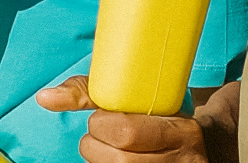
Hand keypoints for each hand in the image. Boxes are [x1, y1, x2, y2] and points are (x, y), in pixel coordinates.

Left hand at [36, 77, 238, 162]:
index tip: (103, 118)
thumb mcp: (136, 98)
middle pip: (119, 161)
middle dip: (95, 147)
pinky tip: (111, 161)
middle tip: (99, 137)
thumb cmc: (158, 116)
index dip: (102, 125)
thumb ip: (88, 93)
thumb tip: (44, 98)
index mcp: (182, 131)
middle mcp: (184, 162)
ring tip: (107, 150)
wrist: (203, 148)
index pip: (126, 132)